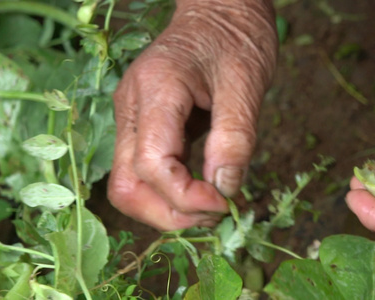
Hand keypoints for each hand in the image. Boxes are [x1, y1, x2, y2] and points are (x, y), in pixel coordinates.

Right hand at [107, 0, 276, 230]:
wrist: (219, 11)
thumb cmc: (236, 38)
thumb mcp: (246, 84)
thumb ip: (234, 139)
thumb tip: (224, 190)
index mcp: (156, 90)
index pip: (152, 165)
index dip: (186, 196)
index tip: (224, 201)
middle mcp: (132, 108)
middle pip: (128, 187)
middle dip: (171, 213)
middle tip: (217, 211)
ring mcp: (132, 118)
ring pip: (129, 186)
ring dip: (168, 207)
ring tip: (212, 203)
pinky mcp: (142, 126)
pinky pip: (144, 172)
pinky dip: (170, 191)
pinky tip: (202, 188)